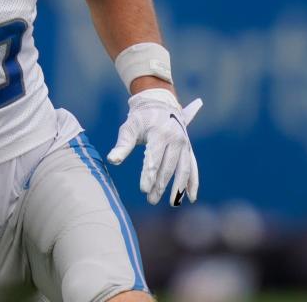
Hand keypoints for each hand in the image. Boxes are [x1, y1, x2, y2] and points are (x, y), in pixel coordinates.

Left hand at [107, 88, 201, 205]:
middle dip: (160, 185)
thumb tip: (112, 160)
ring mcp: (184, 144)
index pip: (154, 159)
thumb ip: (122, 145)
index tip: (143, 190)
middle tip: (151, 199)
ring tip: (172, 204)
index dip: (148, 175)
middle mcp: (176, 139)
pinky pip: (193, 167)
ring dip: (178, 188)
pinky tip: (191, 197)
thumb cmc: (140, 118)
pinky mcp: (189, 148)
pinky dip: (193, 182)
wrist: (159, 103)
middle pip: (168, 167)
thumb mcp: (129, 128)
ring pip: (183, 169)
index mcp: (160, 133)